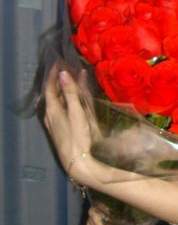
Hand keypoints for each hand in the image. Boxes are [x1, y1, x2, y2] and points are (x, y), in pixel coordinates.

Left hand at [44, 66, 92, 182]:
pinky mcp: (63, 130)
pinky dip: (70, 101)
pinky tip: (76, 100)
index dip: (54, 74)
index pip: (50, 86)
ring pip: (60, 102)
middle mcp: (52, 115)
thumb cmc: (79, 136)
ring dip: (67, 91)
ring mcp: (57, 123)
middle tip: (69, 68)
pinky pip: (64, 110)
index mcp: (53, 109)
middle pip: (55, 94)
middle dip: (62, 81)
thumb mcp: (77, 112)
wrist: (78, 162)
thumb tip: (63, 73)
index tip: (59, 61)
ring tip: (74, 79)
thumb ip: (71, 92)